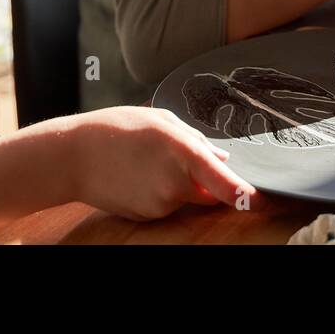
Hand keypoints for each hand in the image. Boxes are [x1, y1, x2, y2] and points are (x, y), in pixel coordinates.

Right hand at [70, 107, 256, 219]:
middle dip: (202, 178)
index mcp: (182, 151)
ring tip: (144, 160)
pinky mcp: (147, 215)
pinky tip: (135, 175)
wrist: (72, 155)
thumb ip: (194, 139)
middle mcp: (175, 182)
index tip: (262, 201)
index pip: (225, 184)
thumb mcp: (159, 120)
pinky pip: (165, 205)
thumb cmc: (115, 128)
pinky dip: (158, 192)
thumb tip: (221, 160)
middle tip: (171, 156)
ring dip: (176, 183)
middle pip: (208, 190)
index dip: (247, 196)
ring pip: (185, 197)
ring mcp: (160, 203)